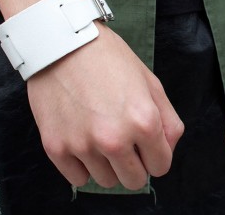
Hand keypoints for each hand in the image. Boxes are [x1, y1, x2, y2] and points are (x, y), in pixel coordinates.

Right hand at [27, 24, 183, 189]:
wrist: (63, 43)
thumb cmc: (109, 59)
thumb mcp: (151, 83)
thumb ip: (168, 121)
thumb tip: (167, 150)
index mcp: (144, 122)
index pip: (161, 166)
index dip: (156, 155)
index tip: (146, 144)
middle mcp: (114, 139)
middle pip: (134, 181)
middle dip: (135, 165)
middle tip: (125, 142)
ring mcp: (83, 145)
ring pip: (106, 182)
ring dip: (108, 165)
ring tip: (101, 136)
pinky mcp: (56, 147)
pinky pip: (77, 179)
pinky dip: (82, 166)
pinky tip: (83, 141)